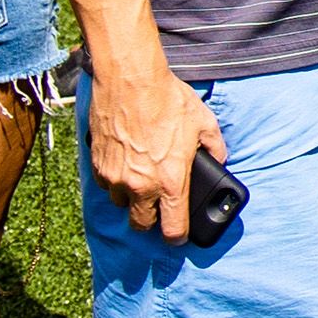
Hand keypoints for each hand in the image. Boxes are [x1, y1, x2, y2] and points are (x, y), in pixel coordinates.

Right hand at [86, 62, 226, 243]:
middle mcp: (140, 186)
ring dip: (132, 198)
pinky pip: (107, 184)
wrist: (130, 81)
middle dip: (150, 221)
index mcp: (170, 181)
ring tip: (143, 177)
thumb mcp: (205, 122)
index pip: (172, 228)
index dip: (177, 236)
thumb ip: (216, 147)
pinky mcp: (97, 165)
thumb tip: (220, 159)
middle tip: (159, 208)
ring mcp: (116, 177)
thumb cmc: (169, 100)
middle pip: (141, 224)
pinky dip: (116, 179)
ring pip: (122, 203)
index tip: (178, 235)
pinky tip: (127, 161)